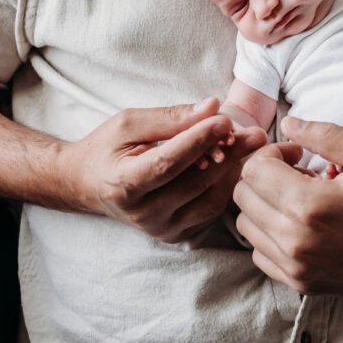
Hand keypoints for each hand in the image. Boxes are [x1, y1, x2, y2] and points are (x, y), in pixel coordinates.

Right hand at [65, 98, 264, 241]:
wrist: (87, 184)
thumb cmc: (106, 149)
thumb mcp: (128, 123)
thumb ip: (170, 117)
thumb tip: (211, 107)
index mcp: (123, 185)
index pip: (168, 163)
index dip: (198, 141)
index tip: (224, 119)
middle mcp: (142, 215)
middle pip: (194, 183)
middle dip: (228, 154)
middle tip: (255, 133)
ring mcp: (159, 229)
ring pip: (209, 201)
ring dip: (231, 172)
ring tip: (248, 146)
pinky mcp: (175, 235)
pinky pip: (209, 212)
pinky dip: (225, 187)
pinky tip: (234, 164)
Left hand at [233, 116, 342, 299]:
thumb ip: (327, 134)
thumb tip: (289, 123)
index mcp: (310, 206)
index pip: (254, 170)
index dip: (272, 152)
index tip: (299, 155)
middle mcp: (295, 242)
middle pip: (243, 196)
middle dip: (264, 175)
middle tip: (298, 171)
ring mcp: (296, 268)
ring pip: (245, 225)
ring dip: (265, 204)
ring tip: (300, 197)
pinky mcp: (301, 284)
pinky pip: (259, 253)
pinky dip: (269, 233)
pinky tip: (300, 223)